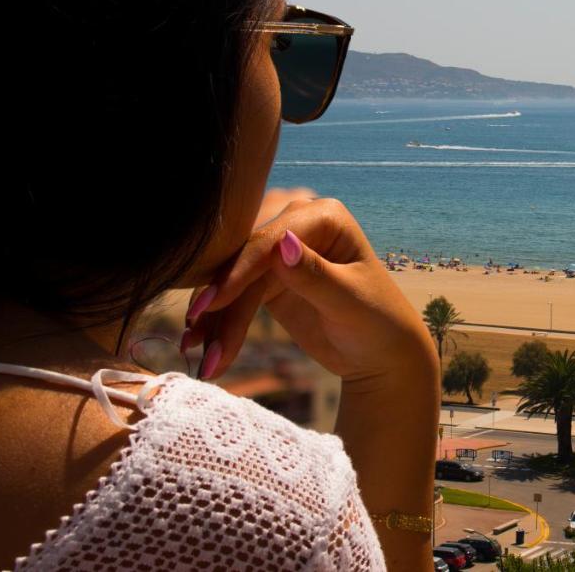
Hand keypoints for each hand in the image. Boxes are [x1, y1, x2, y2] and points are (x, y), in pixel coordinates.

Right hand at [184, 193, 436, 392]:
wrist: (381, 356)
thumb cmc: (378, 323)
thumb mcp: (348, 301)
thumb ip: (314, 274)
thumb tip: (281, 242)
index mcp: (324, 217)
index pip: (270, 240)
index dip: (238, 271)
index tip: (212, 302)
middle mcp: (297, 226)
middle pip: (244, 261)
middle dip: (219, 301)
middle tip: (193, 336)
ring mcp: (280, 253)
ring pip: (233, 284)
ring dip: (214, 321)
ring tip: (198, 356)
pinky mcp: (268, 281)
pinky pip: (235, 301)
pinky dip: (220, 325)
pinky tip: (203, 350)